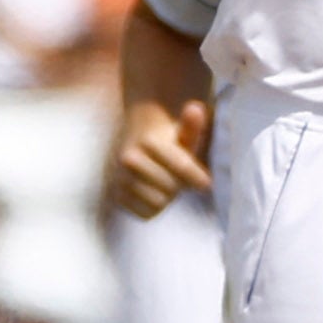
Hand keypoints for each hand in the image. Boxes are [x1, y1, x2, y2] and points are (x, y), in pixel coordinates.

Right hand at [108, 97, 211, 218]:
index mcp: (148, 141)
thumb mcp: (182, 132)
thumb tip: (195, 108)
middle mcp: (129, 159)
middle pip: (171, 188)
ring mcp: (118, 178)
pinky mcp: (115, 195)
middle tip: (177, 176)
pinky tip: (153, 193)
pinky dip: (154, 207)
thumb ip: (191, 126)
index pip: (180, 166)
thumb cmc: (167, 140)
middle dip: (179, 184)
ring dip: (167, 196)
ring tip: (164, 182)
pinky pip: (146, 213)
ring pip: (158, 202)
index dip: (197, 177)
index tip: (207, 184)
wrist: (135, 145)